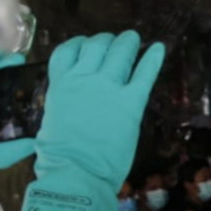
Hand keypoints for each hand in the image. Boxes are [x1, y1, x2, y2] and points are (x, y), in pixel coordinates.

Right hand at [33, 31, 164, 189]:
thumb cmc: (58, 156)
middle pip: (96, 46)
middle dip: (106, 41)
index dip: (79, 44)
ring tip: (132, 39)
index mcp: (61, 84)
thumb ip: (62, 105)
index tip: (86, 45)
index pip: (68, 50)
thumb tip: (65, 103)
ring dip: (127, 43)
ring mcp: (109, 88)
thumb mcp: (51, 121)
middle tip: (115, 41)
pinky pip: (144, 75)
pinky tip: (159, 48)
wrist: (77, 171)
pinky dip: (153, 59)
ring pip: (120, 53)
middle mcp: (84, 78)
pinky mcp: (131, 102)